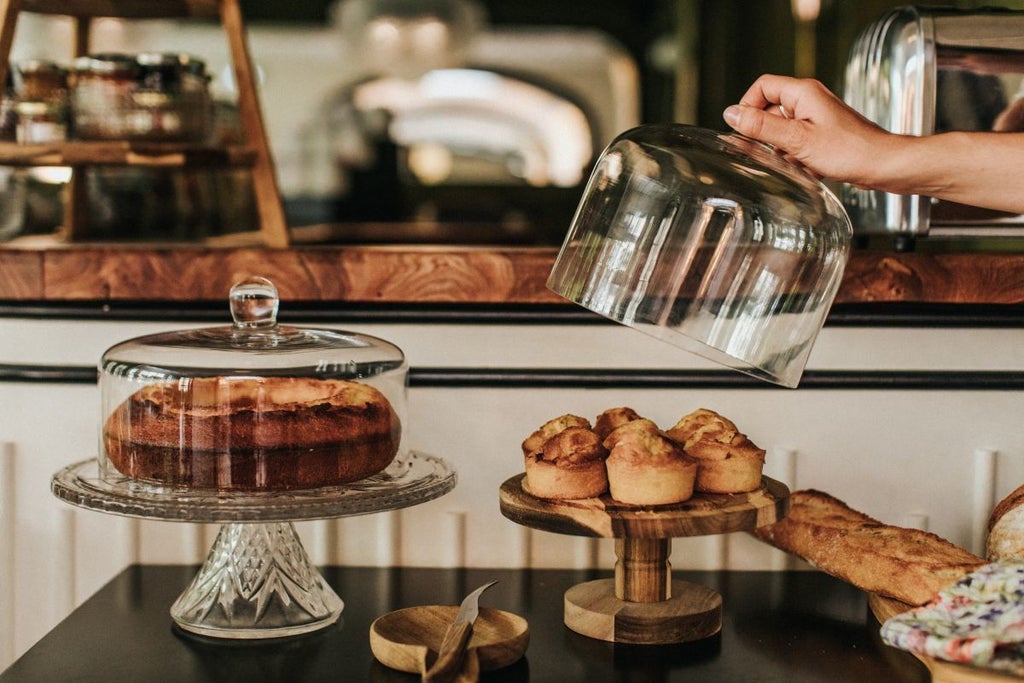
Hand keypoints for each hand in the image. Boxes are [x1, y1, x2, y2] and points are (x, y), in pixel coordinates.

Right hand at [722, 74, 895, 188]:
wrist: (882, 165)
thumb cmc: (848, 151)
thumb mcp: (796, 140)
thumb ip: (761, 126)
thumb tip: (731, 114)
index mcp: (803, 92)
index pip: (762, 87)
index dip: (748, 107)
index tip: (745, 130)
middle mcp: (809, 100)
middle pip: (770, 109)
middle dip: (767, 134)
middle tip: (772, 152)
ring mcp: (816, 117)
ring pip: (782, 130)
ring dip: (782, 149)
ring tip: (796, 162)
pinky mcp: (822, 134)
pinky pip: (796, 142)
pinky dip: (796, 156)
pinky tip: (808, 168)